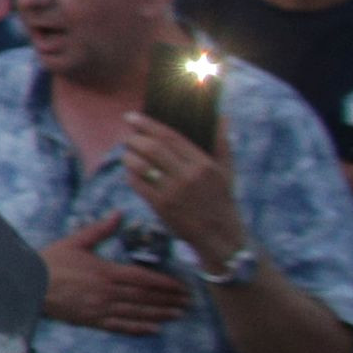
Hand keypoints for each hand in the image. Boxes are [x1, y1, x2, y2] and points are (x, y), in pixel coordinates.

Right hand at [42, 217, 190, 334]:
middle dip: (168, 300)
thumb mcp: (75, 242)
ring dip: (160, 314)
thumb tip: (119, 213)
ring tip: (178, 315)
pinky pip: (120, 327)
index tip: (182, 286)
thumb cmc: (50, 261)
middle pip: (145, 297)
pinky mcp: (92, 321)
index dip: (165, 283)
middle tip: (188, 302)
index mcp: (105, 271)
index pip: (143, 278)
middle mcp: (107, 292)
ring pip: (137, 313)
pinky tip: (154, 329)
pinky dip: (139, 328)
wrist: (27, 285)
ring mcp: (100, 308)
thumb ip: (100, 229)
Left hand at [117, 115, 247, 272]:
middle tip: (127, 136)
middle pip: (152, 148)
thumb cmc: (221, 199)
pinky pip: (137, 184)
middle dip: (133, 138)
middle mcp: (188, 176)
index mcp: (204, 164)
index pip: (170, 137)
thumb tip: (222, 117)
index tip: (132, 116)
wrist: (219, 236)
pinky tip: (130, 171)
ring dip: (128, 155)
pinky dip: (129, 174)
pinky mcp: (161, 207)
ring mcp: (174, 192)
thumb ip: (222, 143)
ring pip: (141, 165)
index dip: (148, 124)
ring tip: (126, 152)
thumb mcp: (227, 171)